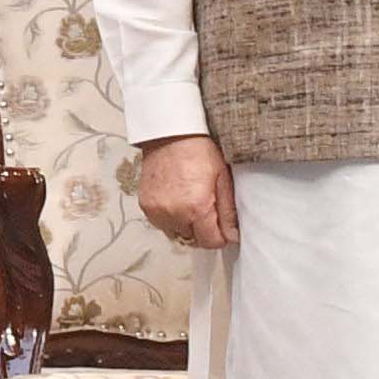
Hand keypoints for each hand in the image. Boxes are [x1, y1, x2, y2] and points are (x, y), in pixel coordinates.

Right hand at [132, 131, 234, 251]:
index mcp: (197, 208)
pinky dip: (170, 218)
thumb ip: (228, 212)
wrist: (170, 135)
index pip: (211, 243)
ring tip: (189, 204)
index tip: (220, 225)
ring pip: (176, 234)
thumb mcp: (222, 179)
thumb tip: (231, 236)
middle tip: (205, 209)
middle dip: (202, 230)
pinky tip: (175, 201)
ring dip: (184, 226)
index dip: (219, 236)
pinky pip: (161, 224)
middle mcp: (174, 213)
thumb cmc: (198, 151)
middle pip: (193, 240)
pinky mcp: (146, 206)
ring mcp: (157, 211)